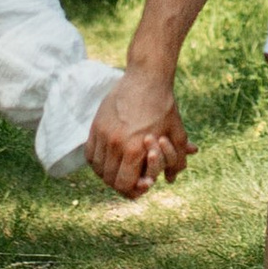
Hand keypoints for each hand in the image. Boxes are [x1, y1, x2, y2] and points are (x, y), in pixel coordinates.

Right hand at [88, 64, 190, 200]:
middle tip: (131, 179)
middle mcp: (115, 144)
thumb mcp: (178, 134)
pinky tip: (109, 159)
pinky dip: (98, 161)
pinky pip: (90, 153)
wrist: (146, 78)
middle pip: (109, 179)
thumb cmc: (165, 107)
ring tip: (120, 170)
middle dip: (121, 184)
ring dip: (108, 173)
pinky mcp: (96, 125)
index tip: (140, 185)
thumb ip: (176, 161)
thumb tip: (171, 180)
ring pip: (98, 168)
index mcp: (134, 149)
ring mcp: (103, 134)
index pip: (123, 184)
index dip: (132, 190)